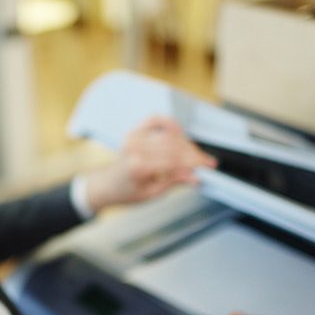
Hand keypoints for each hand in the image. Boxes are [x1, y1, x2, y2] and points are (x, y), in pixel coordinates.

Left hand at [84, 117, 216, 211]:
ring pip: (169, 135)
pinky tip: (180, 133)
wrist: (105, 185)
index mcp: (139, 166)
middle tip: (207, 161)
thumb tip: (196, 177)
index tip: (209, 166)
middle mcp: (135, 148)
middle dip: (194, 154)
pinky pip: (156, 120)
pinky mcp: (134, 132)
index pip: (174, 160)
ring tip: (195, 154)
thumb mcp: (152, 194)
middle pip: (175, 146)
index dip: (194, 162)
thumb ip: (174, 182)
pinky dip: (169, 123)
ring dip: (186, 143)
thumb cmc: (126, 193)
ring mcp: (134, 138)